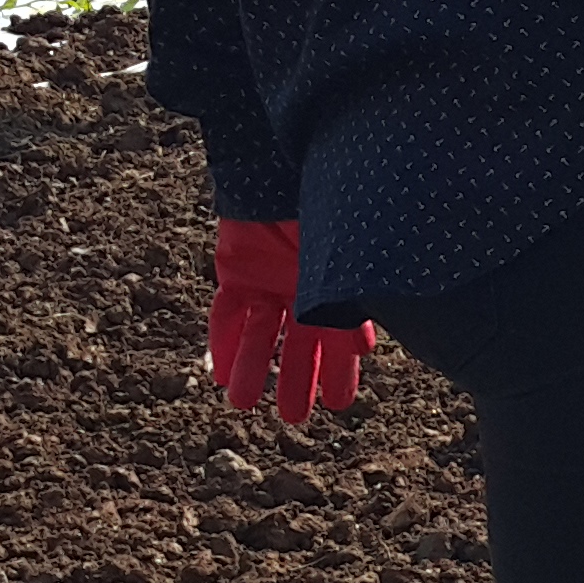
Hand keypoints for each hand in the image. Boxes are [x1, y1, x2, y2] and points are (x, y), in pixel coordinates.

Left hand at [205, 219, 376, 427]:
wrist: (277, 165)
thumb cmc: (324, 202)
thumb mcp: (343, 251)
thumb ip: (350, 297)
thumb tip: (363, 346)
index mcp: (336, 284)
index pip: (340, 339)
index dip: (339, 372)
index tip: (339, 403)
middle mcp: (303, 288)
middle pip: (300, 344)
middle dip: (298, 380)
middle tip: (296, 417)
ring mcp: (268, 280)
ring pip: (261, 335)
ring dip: (255, 368)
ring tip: (243, 404)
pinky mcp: (235, 272)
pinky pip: (226, 313)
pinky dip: (223, 341)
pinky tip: (219, 372)